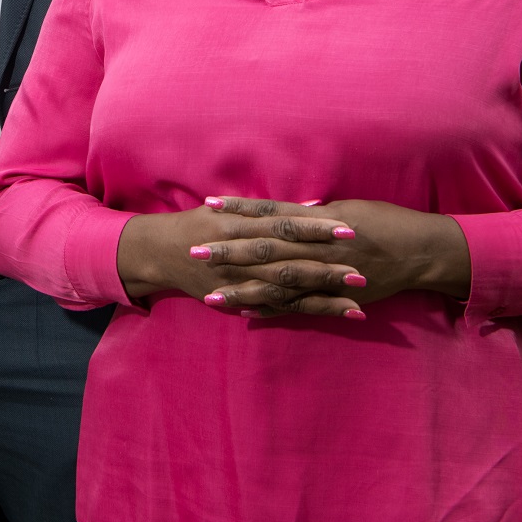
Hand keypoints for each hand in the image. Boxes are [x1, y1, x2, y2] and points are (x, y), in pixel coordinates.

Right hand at [116, 201, 361, 308]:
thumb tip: (313, 206)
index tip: (346, 228)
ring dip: (322, 295)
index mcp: (241, 225)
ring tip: (357, 300)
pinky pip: (277, 308)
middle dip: (325, 266)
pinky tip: (335, 315)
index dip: (315, 228)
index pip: (284, 226)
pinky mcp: (240, 299)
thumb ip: (269, 210)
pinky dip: (306, 311)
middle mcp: (241, 254)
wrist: (161, 252)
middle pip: (290, 260)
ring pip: (287, 290)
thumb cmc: (201, 225)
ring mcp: (241, 281)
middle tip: (360, 269)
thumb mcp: (230, 210)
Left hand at [198, 197, 471, 316]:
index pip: (271, 214)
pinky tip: (246, 313)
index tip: (209, 206)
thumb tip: (294, 210)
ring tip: (210, 294)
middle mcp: (320, 248)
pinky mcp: (336, 297)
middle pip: (266, 249)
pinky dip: (272, 310)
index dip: (240, 211)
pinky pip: (300, 306)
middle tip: (194, 252)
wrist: (425, 251)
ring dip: (243, 289)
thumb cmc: (389, 222)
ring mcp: (327, 275)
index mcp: (320, 221)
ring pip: (277, 283)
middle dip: (229, 251)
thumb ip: (318, 214)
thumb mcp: (351, 208)